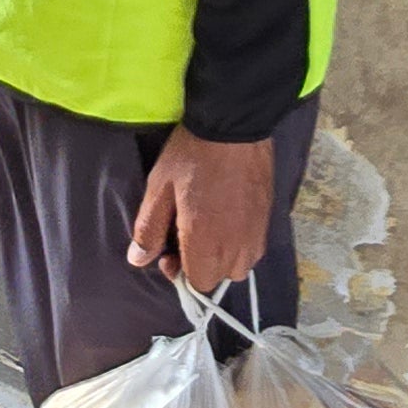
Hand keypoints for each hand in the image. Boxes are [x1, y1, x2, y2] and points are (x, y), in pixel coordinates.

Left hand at [128, 129, 273, 292]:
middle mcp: (237, 245)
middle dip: (202, 265)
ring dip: (224, 257)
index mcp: (206, 242)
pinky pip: (254, 246)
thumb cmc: (192, 156)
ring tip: (210, 229)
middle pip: (221, 278)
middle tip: (186, 234)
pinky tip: (228, 218)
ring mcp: (257, 231)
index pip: (199, 284)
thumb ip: (148, 230)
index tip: (169, 250)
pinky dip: (240, 243)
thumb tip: (138, 260)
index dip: (180, 273)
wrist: (234, 124)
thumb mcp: (159, 189)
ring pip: (241, 264)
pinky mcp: (269, 216)